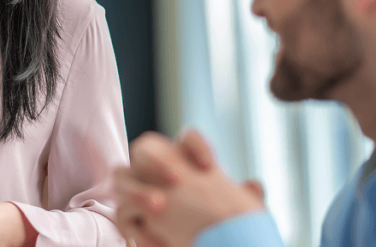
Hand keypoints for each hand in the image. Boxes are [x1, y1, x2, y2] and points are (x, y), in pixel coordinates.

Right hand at [114, 130, 264, 246]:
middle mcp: (154, 170)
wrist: (196, 244)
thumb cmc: (210, 224)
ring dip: (138, 190)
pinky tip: (157, 240)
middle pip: (144, 148)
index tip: (210, 167)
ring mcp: (135, 191)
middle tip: (177, 181)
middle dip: (157, 161)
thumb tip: (255, 186)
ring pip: (121, 176)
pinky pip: (121, 214)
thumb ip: (243, 199)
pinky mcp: (128, 217)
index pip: (186, 139)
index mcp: (183, 161)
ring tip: (158, 206)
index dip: (195, 146)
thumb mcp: (231, 213)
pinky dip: (136, 226)